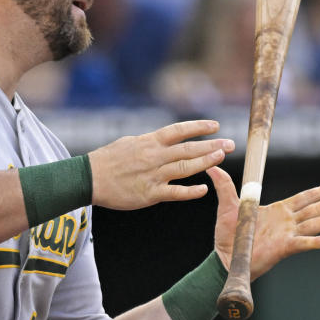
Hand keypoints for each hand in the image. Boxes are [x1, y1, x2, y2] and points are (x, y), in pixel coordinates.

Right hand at [88, 120, 234, 209]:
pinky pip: (175, 192)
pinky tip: (204, 189)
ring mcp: (153, 175)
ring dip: (206, 162)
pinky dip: (190, 191)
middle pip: (188, 149)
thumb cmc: (107, 160)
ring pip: (185, 168)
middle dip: (211, 145)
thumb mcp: (128, 142)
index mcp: (149, 142)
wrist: (89, 179)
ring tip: (222, 158)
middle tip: (231, 144)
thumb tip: (163, 140)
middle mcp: (154, 156)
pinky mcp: (150, 194)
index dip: (198, 127)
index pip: (179, 131)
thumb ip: (149, 142)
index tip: (215, 125)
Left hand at [209, 167, 319, 279]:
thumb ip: (225, 185)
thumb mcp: (227, 205)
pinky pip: (303, 243)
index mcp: (277, 210)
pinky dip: (316, 242)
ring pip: (314, 224)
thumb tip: (213, 165)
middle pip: (315, 209)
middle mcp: (286, 222)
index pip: (304, 198)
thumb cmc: (228, 235)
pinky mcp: (283, 248)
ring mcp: (287, 235)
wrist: (223, 258)